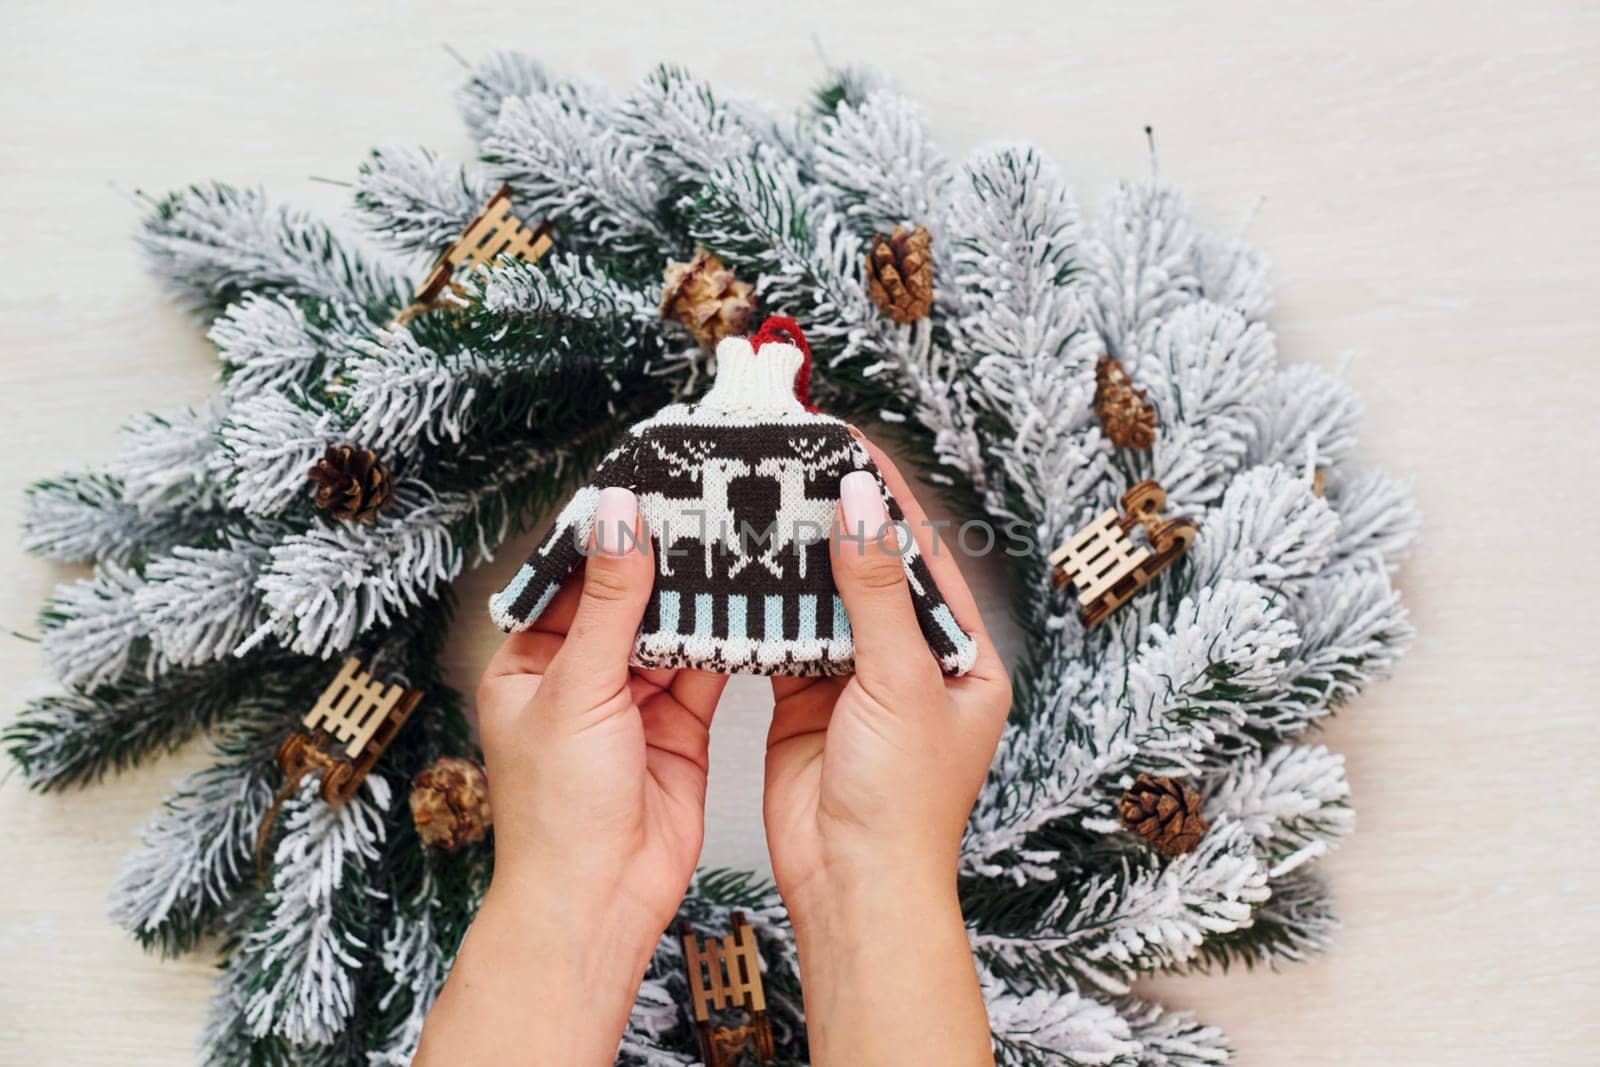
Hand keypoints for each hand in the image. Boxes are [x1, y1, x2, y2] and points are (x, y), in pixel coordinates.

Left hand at [417, 488, 727, 1065]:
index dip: (609, 532)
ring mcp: (632, 701)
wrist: (599, 899)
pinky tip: (751, 605)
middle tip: (705, 503)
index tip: (647, 482)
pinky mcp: (679, 727)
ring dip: (700, 596)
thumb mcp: (578, 690)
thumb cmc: (557, 813)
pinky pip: (704, 668)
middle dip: (664, 559)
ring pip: (670, 630)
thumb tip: (621, 521)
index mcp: (530, 661)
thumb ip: (610, 603)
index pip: (572, 577)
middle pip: (628, 598)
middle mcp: (580, 676)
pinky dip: (726, 640)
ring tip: (736, 541)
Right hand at [763, 435, 1010, 1065]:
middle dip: (838, 521)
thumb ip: (876, 591)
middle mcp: (913, 665)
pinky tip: (749, 572)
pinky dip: (770, 607)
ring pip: (828, 601)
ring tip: (767, 501)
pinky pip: (790, 638)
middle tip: (797, 465)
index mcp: (961, 658)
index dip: (888, 499)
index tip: (852, 448)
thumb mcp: (899, 683)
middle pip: (874, 571)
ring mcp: (859, 683)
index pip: (925, 556)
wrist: (852, 882)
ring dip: (800, 558)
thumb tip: (863, 507)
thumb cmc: (903, 806)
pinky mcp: (809, 702)